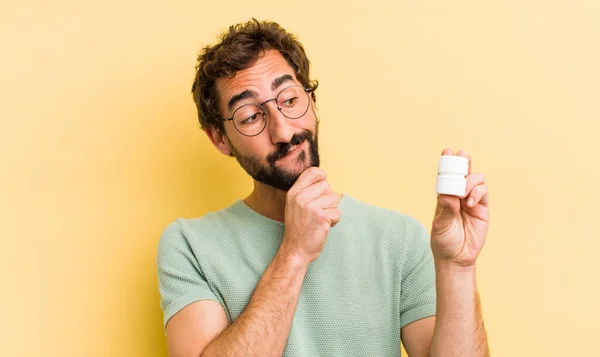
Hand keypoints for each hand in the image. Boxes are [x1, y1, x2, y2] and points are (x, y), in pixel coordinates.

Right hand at [280, 167, 341, 263]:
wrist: (296, 249)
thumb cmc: (299, 228)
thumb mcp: (295, 205)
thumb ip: (306, 191)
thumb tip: (325, 181)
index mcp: (294, 192)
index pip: (313, 172)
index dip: (322, 178)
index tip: (322, 189)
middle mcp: (300, 197)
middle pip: (327, 185)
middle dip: (328, 198)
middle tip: (318, 210)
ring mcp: (310, 207)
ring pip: (335, 198)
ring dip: (332, 210)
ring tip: (320, 219)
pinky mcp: (321, 217)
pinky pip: (337, 212)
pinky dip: (334, 221)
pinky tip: (324, 226)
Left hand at [430, 149, 489, 267]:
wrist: (457, 258)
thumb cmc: (444, 241)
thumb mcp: (441, 226)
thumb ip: (446, 210)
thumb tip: (448, 194)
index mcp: (445, 196)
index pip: (446, 176)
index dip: (447, 163)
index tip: (448, 151)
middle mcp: (459, 195)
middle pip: (463, 173)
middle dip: (463, 162)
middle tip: (462, 155)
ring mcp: (472, 201)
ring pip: (476, 180)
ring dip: (471, 181)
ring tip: (465, 193)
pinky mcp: (483, 208)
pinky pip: (484, 193)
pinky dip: (478, 193)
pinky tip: (470, 202)